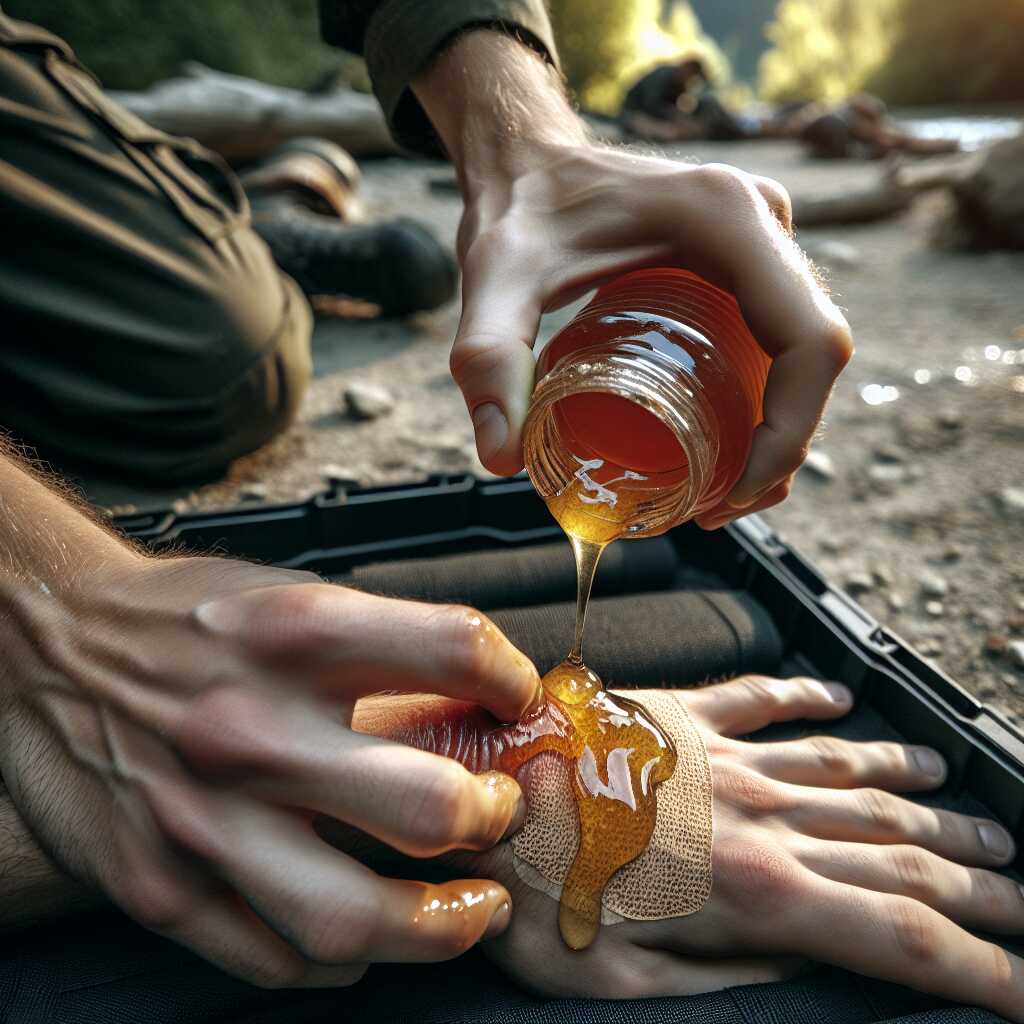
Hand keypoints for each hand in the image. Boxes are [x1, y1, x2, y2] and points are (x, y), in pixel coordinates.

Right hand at [0, 555, 542, 985]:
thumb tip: (477, 707)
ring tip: (471, 910)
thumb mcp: (287, 599)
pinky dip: (344, 959)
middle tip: (496, 816)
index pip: (457, 651)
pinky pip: (273, 959)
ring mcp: (200, 819)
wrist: (49, 642)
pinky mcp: (156, 885)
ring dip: (439, 927)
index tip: (517, 703)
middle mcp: (251, 726)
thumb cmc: (183, 620)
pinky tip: (369, 935)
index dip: (512, 681)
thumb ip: (382, 650)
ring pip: (351, 919)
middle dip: (489, 820)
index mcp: (297, 631)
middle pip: (427, 806)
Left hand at [353, 677, 1023, 1018]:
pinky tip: (843, 699)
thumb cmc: (534, 894)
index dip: (982, 968)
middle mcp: (758, 815)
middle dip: (974, 879)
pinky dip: (810, 700)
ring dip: (915, 789)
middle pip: (896, 849)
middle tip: (1022, 889)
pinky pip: (761, 698)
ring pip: (846, 771)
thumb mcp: (626, 984)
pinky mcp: (679, 714)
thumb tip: (803, 963)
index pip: (900, 936)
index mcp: (755, 893)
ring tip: (963, 795)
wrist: (481, 787)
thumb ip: (730, 977)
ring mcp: (722, 755)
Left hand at [413, 31, 852, 526]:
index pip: (808, 339)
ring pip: (803, 351)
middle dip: (781, 446)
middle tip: (715, 511)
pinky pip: (780, 337)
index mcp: (728, 218)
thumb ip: (487, 360)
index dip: (791, 430)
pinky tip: (724, 449)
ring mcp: (762, 239)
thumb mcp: (495, 280)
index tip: (732, 493)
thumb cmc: (517, 210)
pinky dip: (767, 401)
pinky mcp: (747, 258)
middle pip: (813, 355)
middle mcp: (763, 222)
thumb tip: (501, 461)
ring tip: (717, 497)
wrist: (527, 160)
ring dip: (780, 432)